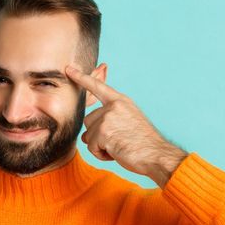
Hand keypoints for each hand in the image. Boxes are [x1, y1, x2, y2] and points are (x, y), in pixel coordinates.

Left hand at [65, 65, 187, 186]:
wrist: (156, 154)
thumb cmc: (144, 143)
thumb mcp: (129, 123)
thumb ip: (109, 121)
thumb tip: (84, 136)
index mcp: (121, 101)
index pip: (98, 86)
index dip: (82, 78)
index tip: (69, 69)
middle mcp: (114, 106)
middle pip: (88, 120)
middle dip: (97, 135)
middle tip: (118, 141)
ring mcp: (108, 117)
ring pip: (88, 135)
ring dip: (99, 146)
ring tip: (118, 147)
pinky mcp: (103, 132)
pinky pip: (91, 147)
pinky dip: (100, 154)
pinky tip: (116, 153)